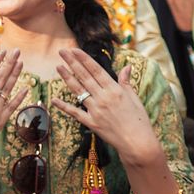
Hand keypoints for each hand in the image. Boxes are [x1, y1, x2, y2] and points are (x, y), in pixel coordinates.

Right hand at [0, 49, 27, 169]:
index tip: (2, 50)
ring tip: (21, 62)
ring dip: (16, 74)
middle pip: (1, 77)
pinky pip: (13, 105)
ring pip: (9, 88)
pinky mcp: (2, 120)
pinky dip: (20, 96)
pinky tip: (26, 86)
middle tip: (16, 50)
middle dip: (9, 62)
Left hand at [53, 50, 162, 170]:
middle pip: (84, 76)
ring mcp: (96, 110)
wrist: (138, 143)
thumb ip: (126, 82)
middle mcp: (103, 98)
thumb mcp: (134, 98)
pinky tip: (54, 100)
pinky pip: (75, 113)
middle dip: (72, 62)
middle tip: (62, 52)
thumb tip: (126, 66)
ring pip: (78, 91)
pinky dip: (64, 107)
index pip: (96, 70)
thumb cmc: (139, 120)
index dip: (84, 59)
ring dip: (67, 78)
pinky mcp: (91, 123)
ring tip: (58, 67)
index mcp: (114, 90)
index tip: (74, 50)